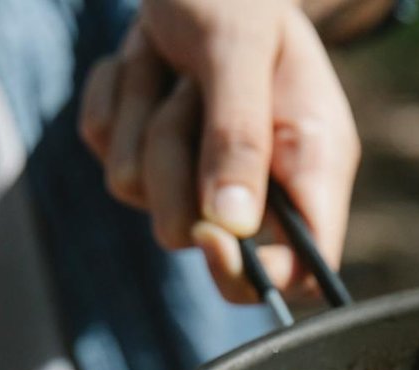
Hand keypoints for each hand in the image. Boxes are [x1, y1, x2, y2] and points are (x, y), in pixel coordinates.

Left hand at [78, 0, 359, 302]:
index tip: (213, 238)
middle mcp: (260, 180)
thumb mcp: (239, 46)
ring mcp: (197, 173)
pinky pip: (107, 153)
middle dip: (176, 174)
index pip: (304, 268)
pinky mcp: (145, 153)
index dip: (259, 274)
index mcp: (311, 161)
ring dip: (142, 119)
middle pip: (203, 242)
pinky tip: (146, 62)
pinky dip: (116, 100)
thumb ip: (240, 133)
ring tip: (173, 64)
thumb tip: (232, 225)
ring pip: (142, 196)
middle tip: (187, 99)